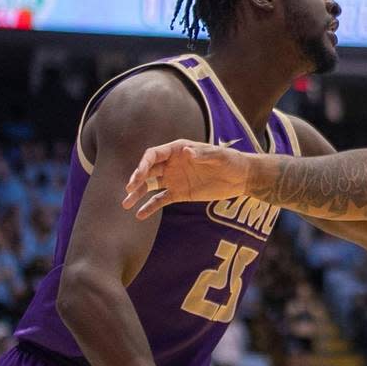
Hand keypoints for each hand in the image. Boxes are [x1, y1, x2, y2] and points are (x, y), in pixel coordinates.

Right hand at [121, 141, 251, 218]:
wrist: (241, 178)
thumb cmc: (231, 161)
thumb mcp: (219, 156)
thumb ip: (203, 155)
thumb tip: (186, 153)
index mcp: (179, 150)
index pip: (154, 155)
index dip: (144, 163)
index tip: (138, 175)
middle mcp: (172, 163)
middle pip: (148, 170)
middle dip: (137, 178)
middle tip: (129, 189)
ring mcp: (174, 179)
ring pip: (150, 185)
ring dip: (138, 193)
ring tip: (126, 204)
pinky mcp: (179, 193)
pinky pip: (160, 200)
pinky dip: (150, 207)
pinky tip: (140, 215)